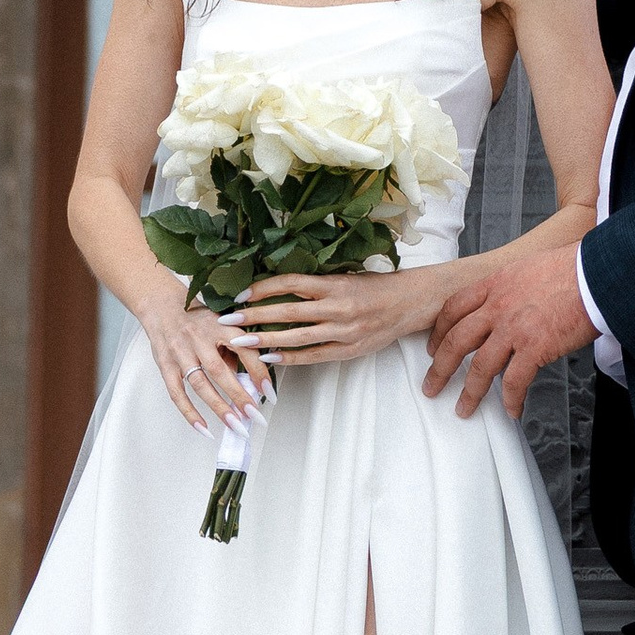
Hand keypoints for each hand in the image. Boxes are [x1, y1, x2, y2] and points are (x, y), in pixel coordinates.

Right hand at [138, 286, 268, 434]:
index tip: (270, 392)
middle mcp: (199, 338)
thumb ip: (235, 348)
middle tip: (255, 416)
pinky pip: (177, 393)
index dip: (258, 371)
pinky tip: (204, 428)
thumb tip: (250, 381)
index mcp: (219, 325)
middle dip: (239, 396)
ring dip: (219, 408)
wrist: (161, 304)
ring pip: (201, 385)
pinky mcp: (165, 365)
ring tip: (236, 426)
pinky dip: (190, 413)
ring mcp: (180, 353)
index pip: (244, 349)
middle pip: (220, 371)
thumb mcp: (221, 323)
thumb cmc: (198, 317)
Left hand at [237, 264, 440, 367]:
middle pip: (287, 312)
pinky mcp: (349, 350)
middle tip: (227, 321)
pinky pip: (313, 355)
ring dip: (265, 340)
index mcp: (334, 284)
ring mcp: (343, 331)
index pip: (290, 283)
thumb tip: (274, 288)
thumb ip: (314, 284)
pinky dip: (290, 358)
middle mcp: (337, 307)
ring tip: (240, 342)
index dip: (262, 289)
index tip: (239, 294)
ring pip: (297, 337)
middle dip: (254, 317)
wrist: (408, 303)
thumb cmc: (373, 287)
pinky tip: (270, 358)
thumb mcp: (343, 276)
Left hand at [422, 247, 595, 418]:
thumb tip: (510, 300)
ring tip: (464, 408)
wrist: (596, 273)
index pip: (454, 308)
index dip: (439, 331)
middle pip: (456, 341)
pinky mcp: (535, 347)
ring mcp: (514, 328)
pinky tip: (511, 410)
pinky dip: (510, 399)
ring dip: (469, 392)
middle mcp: (498, 306)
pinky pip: (515, 381)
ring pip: (480, 367)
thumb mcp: (529, 267)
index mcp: (495, 284)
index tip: (433, 345)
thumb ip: (512, 286)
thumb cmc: (572, 268)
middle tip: (431, 385)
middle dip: (439, 368)